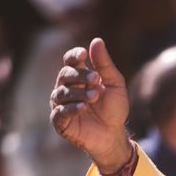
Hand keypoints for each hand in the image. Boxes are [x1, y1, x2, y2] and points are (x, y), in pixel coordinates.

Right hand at [49, 37, 130, 171]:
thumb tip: (96, 40)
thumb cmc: (114, 109)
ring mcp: (61, 104)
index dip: (74, 56)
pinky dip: (72, 108)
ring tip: (95, 96)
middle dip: (80, 76)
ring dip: (79, 93)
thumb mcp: (115, 84)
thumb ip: (105, 64)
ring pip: (63, 93)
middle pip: (65, 75)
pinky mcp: (60, 121)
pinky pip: (60, 112)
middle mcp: (66, 88)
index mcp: (78, 77)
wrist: (114, 135)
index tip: (84, 55)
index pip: (70, 61)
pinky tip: (84, 107)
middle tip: (96, 80)